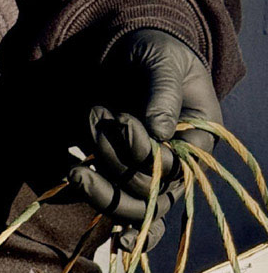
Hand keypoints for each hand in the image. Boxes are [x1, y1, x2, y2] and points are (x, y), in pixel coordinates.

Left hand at [68, 28, 220, 249]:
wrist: (124, 56)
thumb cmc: (152, 53)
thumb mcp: (163, 62)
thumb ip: (163, 94)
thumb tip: (160, 132)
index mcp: (198, 137)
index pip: (177, 165)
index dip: (148, 152)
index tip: (122, 122)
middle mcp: (177, 165)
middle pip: (151, 193)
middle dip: (117, 163)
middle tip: (94, 121)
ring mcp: (148, 177)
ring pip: (132, 208)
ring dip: (102, 191)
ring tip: (75, 170)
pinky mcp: (121, 181)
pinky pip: (122, 212)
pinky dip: (111, 218)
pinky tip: (99, 215)